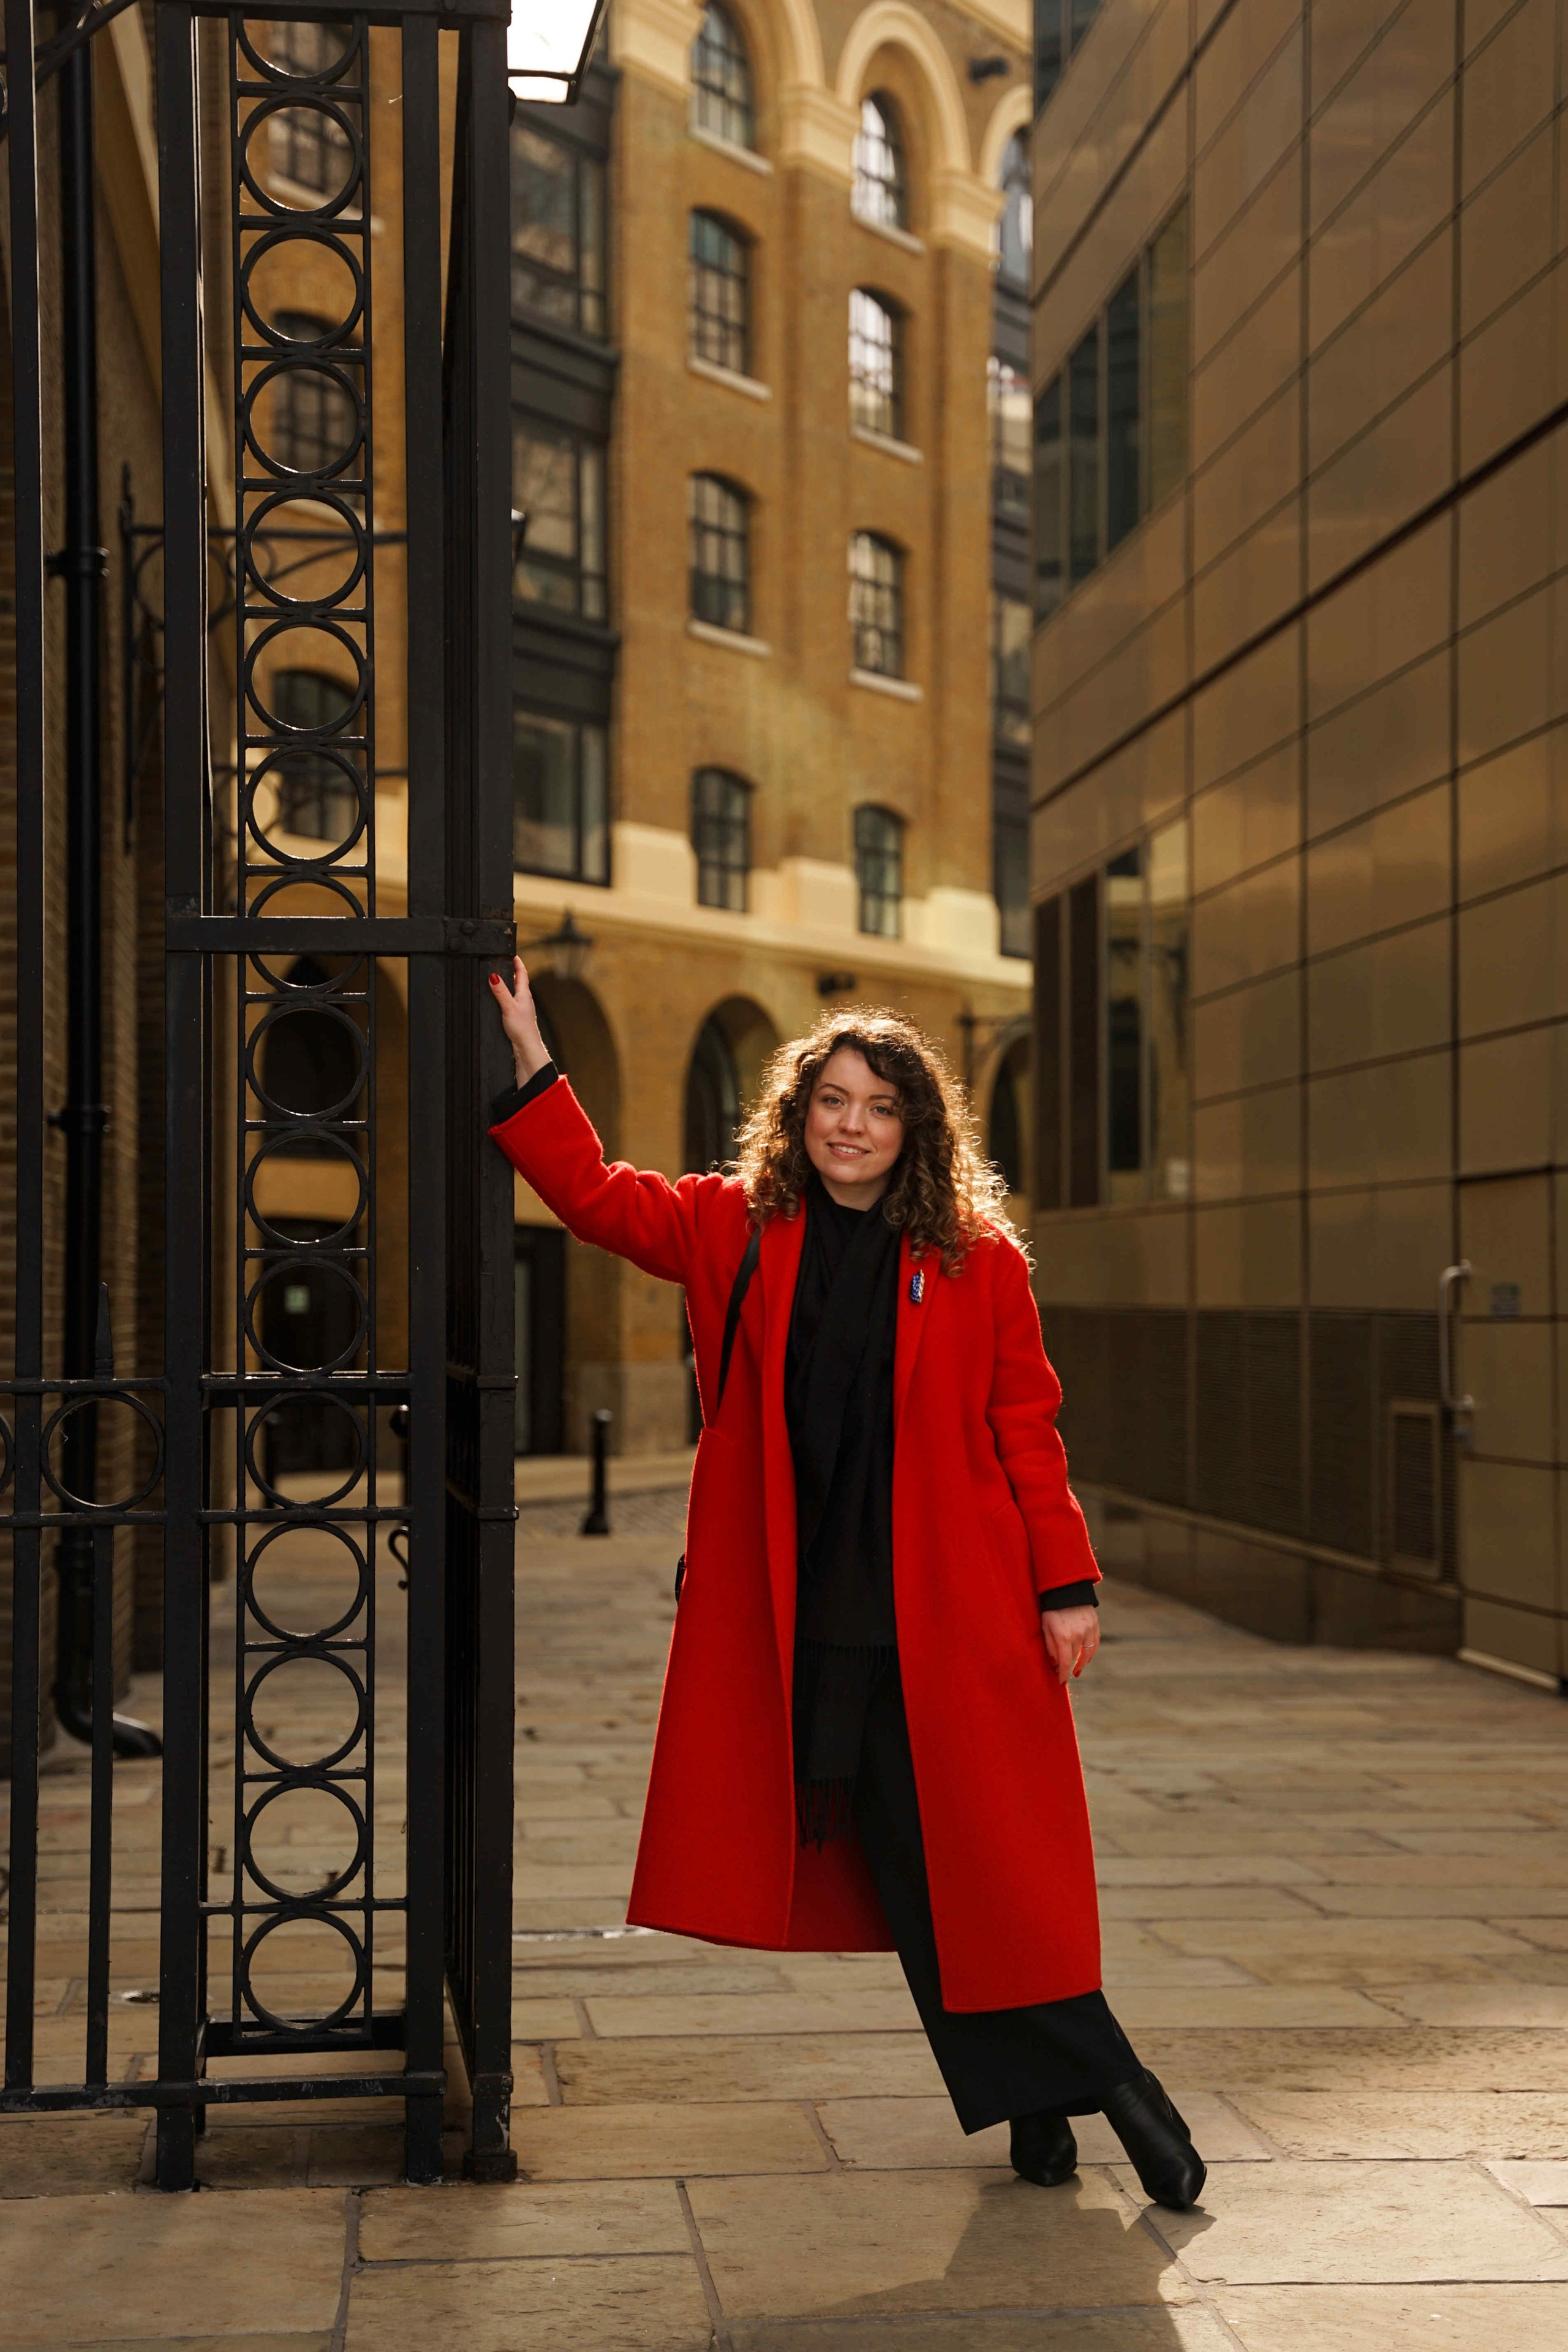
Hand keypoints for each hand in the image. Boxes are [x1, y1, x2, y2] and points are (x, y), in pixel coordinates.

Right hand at [487, 955, 550, 1085]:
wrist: (527, 1048)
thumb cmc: (521, 1028)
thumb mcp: (508, 1006)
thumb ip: (501, 992)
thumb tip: (493, 976)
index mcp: (524, 994)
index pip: (522, 973)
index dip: (517, 963)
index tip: (513, 954)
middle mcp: (525, 1000)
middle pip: (519, 982)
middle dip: (512, 972)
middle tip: (505, 962)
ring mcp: (522, 1009)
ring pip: (515, 993)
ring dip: (509, 984)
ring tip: (501, 978)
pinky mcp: (518, 1018)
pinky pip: (512, 1002)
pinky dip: (507, 997)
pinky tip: (501, 1001)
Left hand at [1041, 1603, 1098, 1685]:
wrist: (1066, 1588)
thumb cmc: (1051, 1608)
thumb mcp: (1045, 1626)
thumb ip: (1050, 1646)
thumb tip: (1055, 1663)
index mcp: (1063, 1636)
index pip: (1064, 1663)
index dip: (1063, 1675)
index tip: (1061, 1683)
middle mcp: (1077, 1635)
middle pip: (1074, 1658)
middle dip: (1067, 1667)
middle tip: (1062, 1672)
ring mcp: (1088, 1630)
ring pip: (1087, 1653)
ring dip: (1081, 1663)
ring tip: (1076, 1670)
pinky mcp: (1095, 1624)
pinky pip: (1095, 1644)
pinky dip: (1091, 1653)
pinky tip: (1086, 1658)